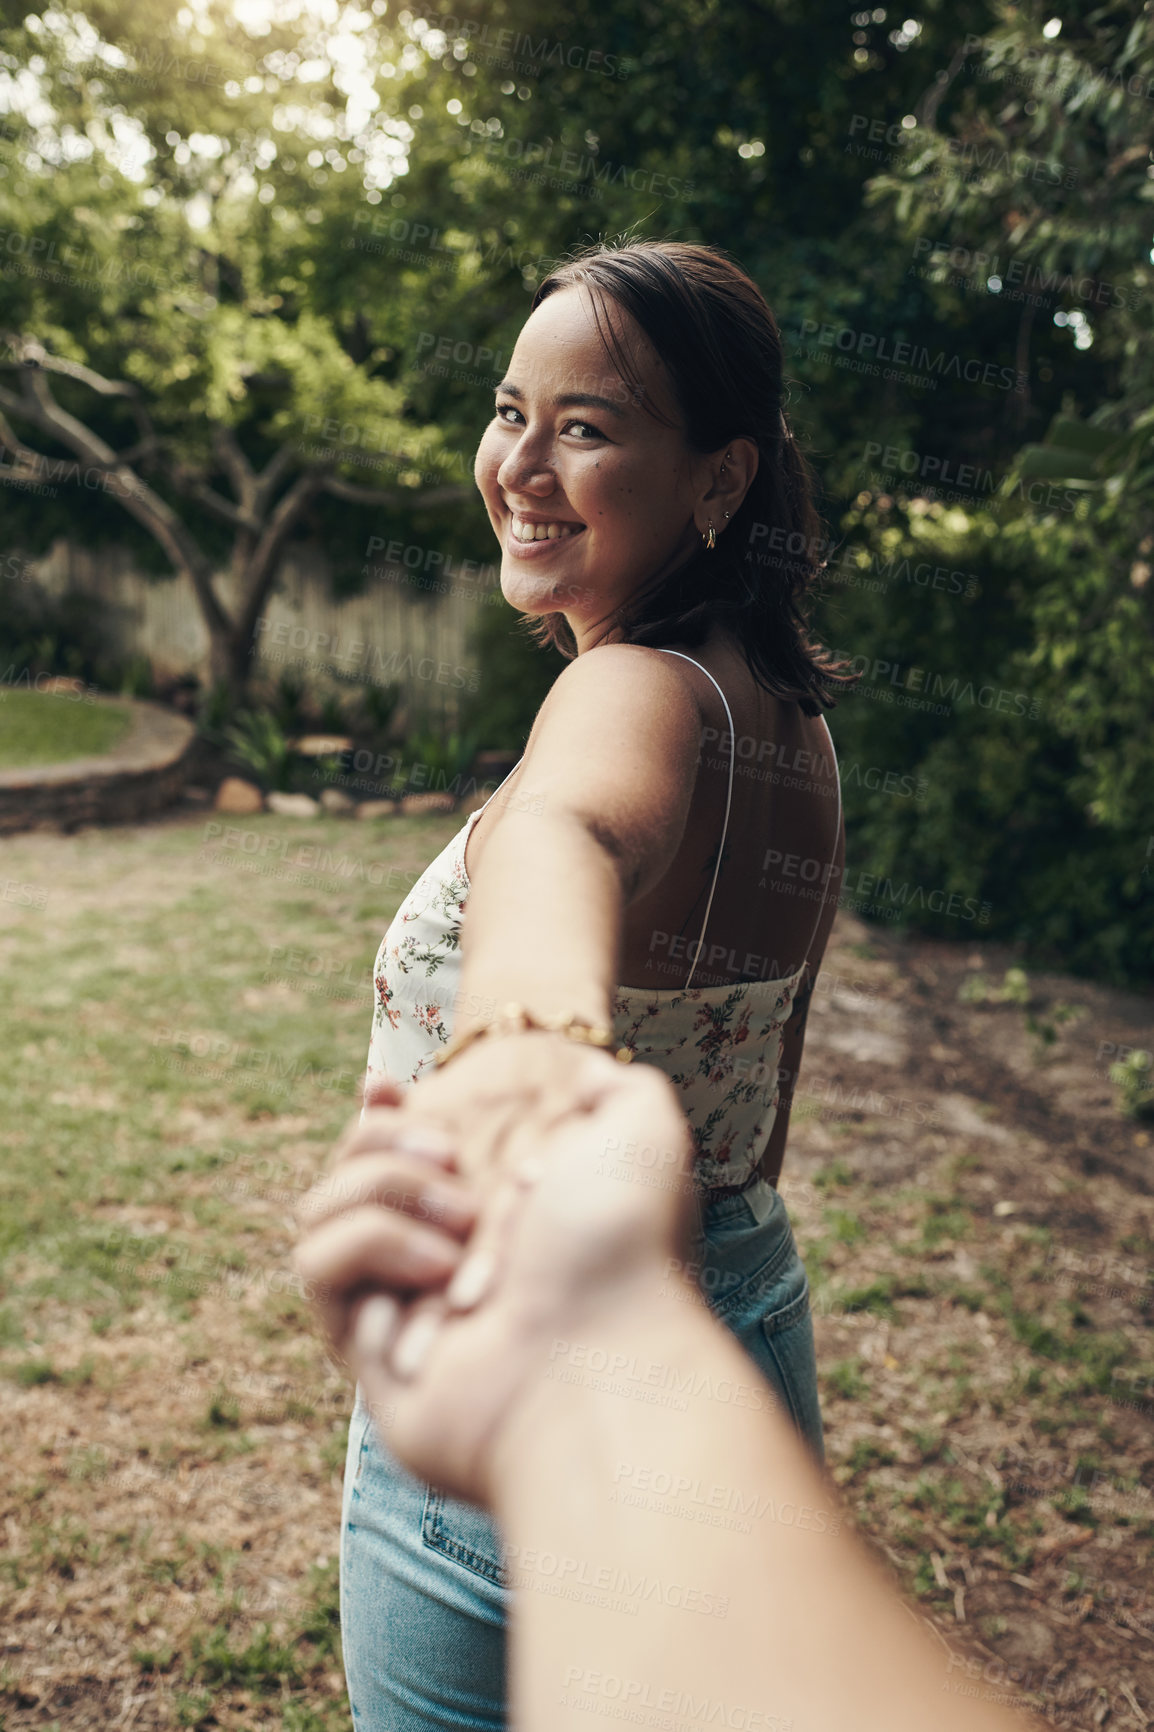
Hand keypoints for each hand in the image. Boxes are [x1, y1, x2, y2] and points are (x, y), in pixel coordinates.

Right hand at [298, 1061, 700, 1508]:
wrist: (598, 1362)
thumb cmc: (622, 1246)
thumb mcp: (643, 1135)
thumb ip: (617, 1088)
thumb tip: (583, 1073)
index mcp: (492, 1203)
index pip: (405, 1146)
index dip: (380, 1114)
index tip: (384, 1087)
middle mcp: (438, 1248)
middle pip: (348, 1163)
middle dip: (381, 1139)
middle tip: (448, 1153)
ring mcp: (396, 1295)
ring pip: (320, 1205)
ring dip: (383, 1188)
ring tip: (462, 1223)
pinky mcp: (359, 1340)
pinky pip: (316, 1260)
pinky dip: (369, 1244)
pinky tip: (435, 1272)